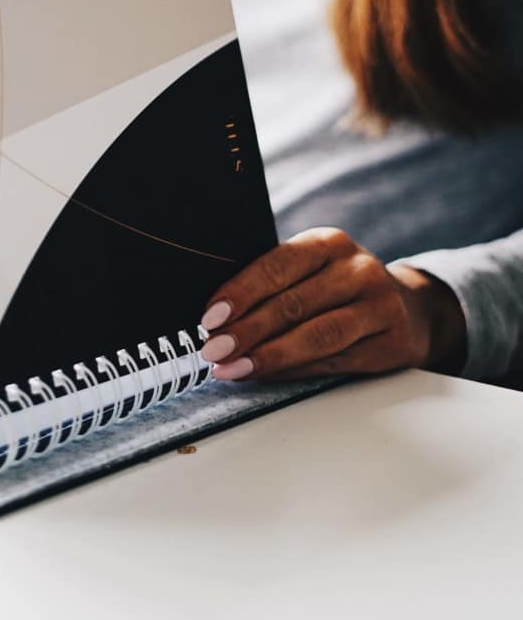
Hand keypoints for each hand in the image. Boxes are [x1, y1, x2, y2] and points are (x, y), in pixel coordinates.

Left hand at [200, 227, 465, 381]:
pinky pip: (334, 361)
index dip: (241, 292)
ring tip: (232, 368)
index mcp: (329, 243)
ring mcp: (379, 307)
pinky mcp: (390, 344)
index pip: (278, 265)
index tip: (210, 317)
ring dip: (268, 356)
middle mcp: (358, 270)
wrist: (409, 308)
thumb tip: (214, 316)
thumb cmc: (339, 288)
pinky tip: (266, 376)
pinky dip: (294, 371)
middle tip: (213, 350)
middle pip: (295, 303)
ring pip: (317, 336)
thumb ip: (273, 283)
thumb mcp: (313, 270)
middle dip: (247, 330)